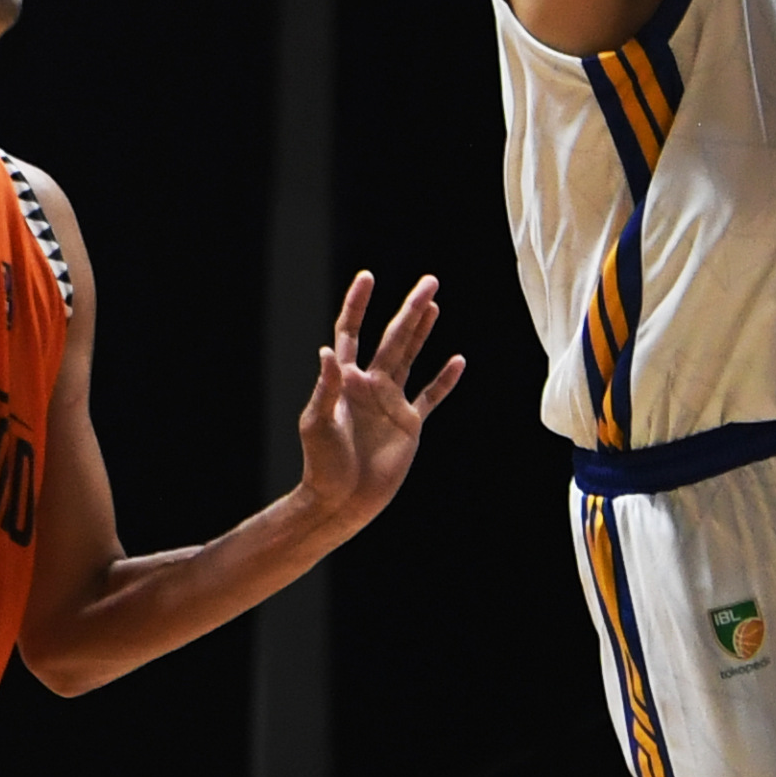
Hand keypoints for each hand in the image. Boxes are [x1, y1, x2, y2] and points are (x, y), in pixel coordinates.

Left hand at [290, 271, 464, 535]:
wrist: (342, 499)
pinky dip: (444, 380)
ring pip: (411, 358)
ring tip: (433, 305)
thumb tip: (328, 350)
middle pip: (392, 338)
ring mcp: (391, 403)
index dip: (358, 305)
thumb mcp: (318, 422)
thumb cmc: (323, 463)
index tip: (368, 277)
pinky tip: (457, 361)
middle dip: (410, 309)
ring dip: (423, 332)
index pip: (351, 332)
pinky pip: (430, 396)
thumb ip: (327, 386)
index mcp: (346, 380)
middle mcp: (370, 385)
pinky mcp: (409, 424)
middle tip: (429, 281)